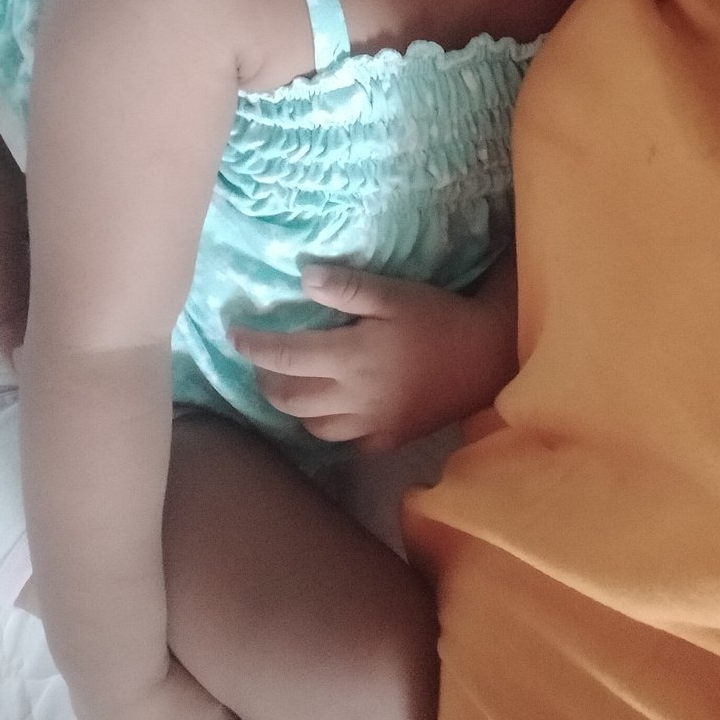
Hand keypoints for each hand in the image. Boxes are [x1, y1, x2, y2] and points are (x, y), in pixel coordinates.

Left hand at [230, 261, 517, 453]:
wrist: (487, 357)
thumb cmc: (438, 317)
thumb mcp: (393, 293)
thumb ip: (346, 288)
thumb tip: (303, 278)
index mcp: (352, 358)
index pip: (285, 356)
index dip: (253, 345)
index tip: (232, 333)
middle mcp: (354, 399)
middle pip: (288, 397)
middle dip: (264, 378)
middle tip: (258, 358)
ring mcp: (370, 426)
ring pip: (310, 425)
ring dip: (290, 405)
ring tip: (287, 381)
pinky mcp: (387, 440)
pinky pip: (342, 441)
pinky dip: (323, 426)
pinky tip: (325, 408)